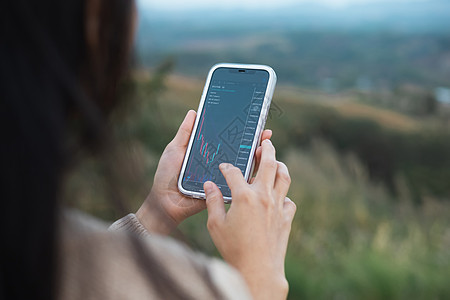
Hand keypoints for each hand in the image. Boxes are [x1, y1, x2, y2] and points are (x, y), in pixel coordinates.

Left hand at [136, 110, 272, 234]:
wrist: (164, 201)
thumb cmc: (167, 175)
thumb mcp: (175, 149)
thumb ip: (186, 133)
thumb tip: (194, 112)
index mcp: (209, 153)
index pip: (228, 140)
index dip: (240, 132)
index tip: (253, 121)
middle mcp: (219, 165)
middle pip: (241, 152)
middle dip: (255, 142)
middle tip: (265, 132)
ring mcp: (223, 178)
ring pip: (244, 167)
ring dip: (257, 157)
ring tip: (264, 146)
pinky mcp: (224, 191)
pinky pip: (239, 183)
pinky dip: (250, 176)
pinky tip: (257, 165)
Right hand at [204, 139, 295, 299]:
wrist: (258, 270)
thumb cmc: (233, 248)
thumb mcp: (215, 225)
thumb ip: (212, 201)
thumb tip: (209, 185)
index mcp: (244, 196)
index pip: (233, 172)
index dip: (226, 167)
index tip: (223, 167)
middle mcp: (264, 196)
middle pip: (269, 163)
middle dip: (267, 149)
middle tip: (265, 142)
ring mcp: (278, 206)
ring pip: (284, 177)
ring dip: (280, 165)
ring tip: (276, 161)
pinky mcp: (286, 217)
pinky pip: (288, 199)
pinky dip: (283, 194)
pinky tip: (277, 196)